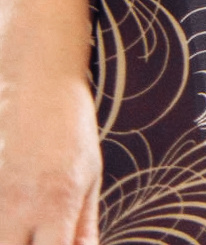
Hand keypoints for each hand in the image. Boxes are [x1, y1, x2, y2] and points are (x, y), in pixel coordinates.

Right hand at [0, 68, 101, 244]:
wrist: (37, 85)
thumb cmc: (69, 130)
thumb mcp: (89, 175)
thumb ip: (82, 225)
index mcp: (56, 204)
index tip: (60, 244)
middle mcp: (17, 207)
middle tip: (39, 236)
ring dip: (13, 235)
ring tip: (28, 225)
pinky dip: (3, 220)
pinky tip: (13, 215)